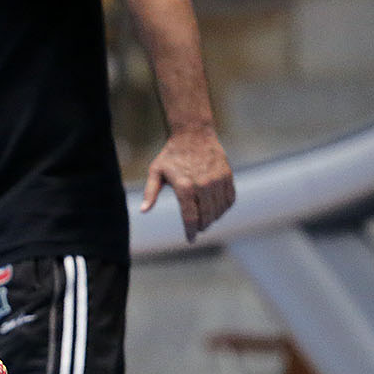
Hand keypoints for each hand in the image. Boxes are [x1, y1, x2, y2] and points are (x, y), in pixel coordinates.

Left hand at [140, 126, 234, 242]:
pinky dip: (224, 208)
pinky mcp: (227, 175)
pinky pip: (230, 199)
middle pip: (206, 217)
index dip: (190, 232)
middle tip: (197, 229)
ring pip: (219, 210)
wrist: (193, 134)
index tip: (190, 239)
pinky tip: (217, 209)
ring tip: (206, 220)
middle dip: (202, 226)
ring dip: (213, 218)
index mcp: (184, 187)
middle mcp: (203, 185)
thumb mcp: (155, 172)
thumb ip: (150, 193)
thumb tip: (143, 210)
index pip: (190, 218)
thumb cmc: (171, 155)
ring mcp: (217, 180)